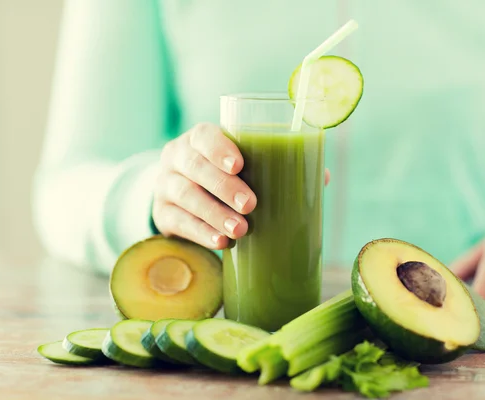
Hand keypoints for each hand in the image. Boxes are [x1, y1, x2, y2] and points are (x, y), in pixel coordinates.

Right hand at [152, 122, 329, 249]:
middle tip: (250, 205)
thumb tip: (322, 176)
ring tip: (240, 230)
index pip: (203, 136)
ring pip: (185, 196)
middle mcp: (176, 158)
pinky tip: (220, 242)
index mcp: (198, 139)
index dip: (218, 148)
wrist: (182, 196)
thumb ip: (276, 165)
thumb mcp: (242, 164)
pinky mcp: (162, 214)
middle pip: (194, 167)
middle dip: (223, 187)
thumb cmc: (224, 175)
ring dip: (214, 214)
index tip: (239, 165)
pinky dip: (200, 233)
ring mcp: (165, 186)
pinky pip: (178, 222)